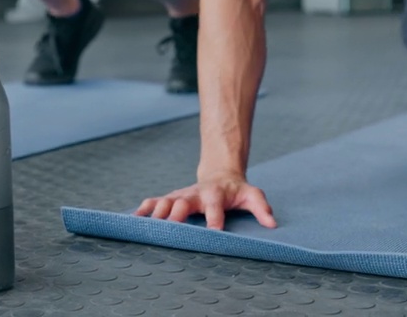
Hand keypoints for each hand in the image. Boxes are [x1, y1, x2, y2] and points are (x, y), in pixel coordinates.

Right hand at [133, 174, 277, 230]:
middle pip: (184, 201)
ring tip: (148, 223)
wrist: (220, 175)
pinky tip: (133, 219)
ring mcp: (182, 194)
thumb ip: (261, 208)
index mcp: (216, 194)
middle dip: (177, 213)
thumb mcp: (252, 195)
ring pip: (166, 201)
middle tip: (170, 225)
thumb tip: (273, 224)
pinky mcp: (171, 197)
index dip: (215, 217)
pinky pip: (154, 201)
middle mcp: (196, 193)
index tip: (214, 231)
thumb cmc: (236, 191)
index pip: (216, 206)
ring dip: (157, 211)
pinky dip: (144, 209)